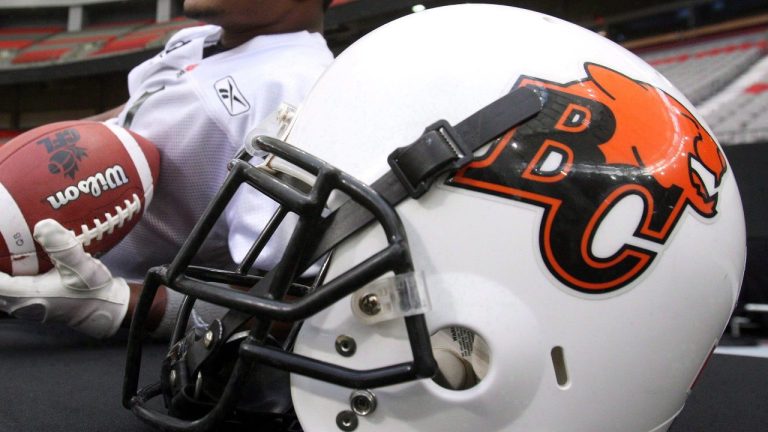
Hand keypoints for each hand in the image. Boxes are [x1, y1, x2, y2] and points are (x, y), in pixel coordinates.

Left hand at [0, 219, 128, 337]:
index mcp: (26, 295)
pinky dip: (3, 279)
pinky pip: (5, 291)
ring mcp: (22, 306)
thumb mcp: (81, 266)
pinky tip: (10, 264)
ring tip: (2, 253)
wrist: (105, 307)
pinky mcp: (28, 304)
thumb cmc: (92, 290)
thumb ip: (62, 247)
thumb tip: (42, 225)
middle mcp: (19, 304)